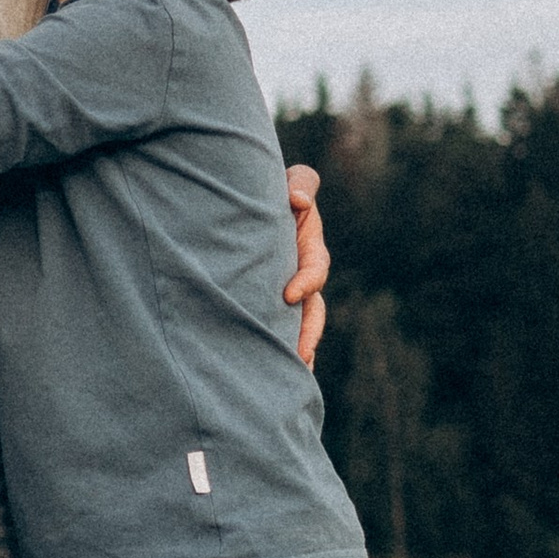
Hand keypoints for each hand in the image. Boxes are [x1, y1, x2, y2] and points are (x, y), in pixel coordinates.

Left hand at [283, 162, 328, 368]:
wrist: (242, 203)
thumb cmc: (270, 190)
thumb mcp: (290, 181)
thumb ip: (300, 182)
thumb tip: (297, 199)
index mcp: (309, 249)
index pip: (316, 269)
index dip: (307, 282)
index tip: (288, 295)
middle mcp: (301, 276)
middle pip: (313, 310)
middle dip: (309, 332)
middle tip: (301, 353)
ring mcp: (287, 294)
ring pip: (299, 326)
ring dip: (297, 349)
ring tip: (292, 374)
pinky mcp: (268, 304)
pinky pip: (277, 330)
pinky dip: (279, 352)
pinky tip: (270, 376)